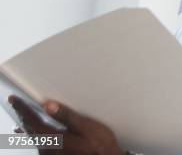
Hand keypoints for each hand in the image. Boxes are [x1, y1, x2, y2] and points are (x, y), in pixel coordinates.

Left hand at [9, 95, 123, 154]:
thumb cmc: (99, 144)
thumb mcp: (86, 127)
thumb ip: (66, 116)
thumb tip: (48, 105)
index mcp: (55, 138)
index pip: (33, 121)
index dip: (23, 109)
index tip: (15, 100)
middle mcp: (48, 148)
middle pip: (30, 130)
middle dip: (22, 115)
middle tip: (16, 103)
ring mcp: (50, 154)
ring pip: (33, 137)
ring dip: (26, 125)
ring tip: (21, 115)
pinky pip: (38, 144)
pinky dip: (32, 135)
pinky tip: (30, 133)